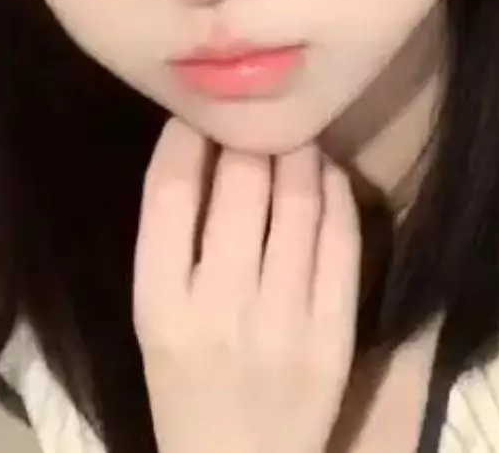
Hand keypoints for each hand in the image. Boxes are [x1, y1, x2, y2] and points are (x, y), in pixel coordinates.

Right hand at [133, 118, 360, 452]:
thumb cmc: (186, 386)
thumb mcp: (156, 318)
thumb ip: (173, 240)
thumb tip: (203, 144)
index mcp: (160, 305)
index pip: (170, 193)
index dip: (186, 137)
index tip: (198, 113)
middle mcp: (219, 308)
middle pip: (240, 185)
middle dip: (251, 135)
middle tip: (257, 118)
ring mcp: (283, 322)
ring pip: (298, 203)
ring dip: (299, 152)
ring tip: (296, 136)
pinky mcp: (334, 334)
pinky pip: (342, 240)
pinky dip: (337, 192)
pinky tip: (328, 176)